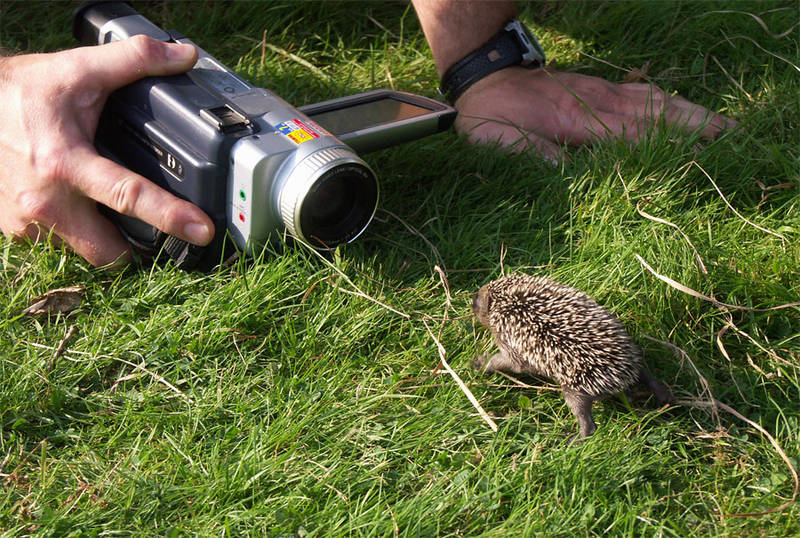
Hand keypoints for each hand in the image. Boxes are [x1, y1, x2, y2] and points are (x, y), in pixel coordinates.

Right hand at [0, 36, 214, 267]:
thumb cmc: (18, 92)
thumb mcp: (76, 70)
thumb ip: (133, 60)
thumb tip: (182, 56)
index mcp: (66, 164)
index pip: (130, 197)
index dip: (170, 216)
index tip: (201, 231)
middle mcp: (47, 202)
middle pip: (109, 253)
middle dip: (137, 249)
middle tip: (156, 229)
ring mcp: (27, 221)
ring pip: (84, 250)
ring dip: (105, 237)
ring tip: (117, 213)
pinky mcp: (15, 229)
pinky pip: (57, 242)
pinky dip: (76, 228)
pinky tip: (81, 204)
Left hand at [453, 66, 737, 161]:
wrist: (483, 79)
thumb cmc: (491, 118)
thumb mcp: (504, 143)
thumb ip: (540, 158)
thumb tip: (574, 177)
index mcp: (577, 121)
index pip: (632, 135)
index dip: (667, 145)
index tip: (701, 155)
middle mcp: (596, 102)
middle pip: (655, 113)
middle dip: (694, 124)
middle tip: (730, 137)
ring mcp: (599, 91)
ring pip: (653, 99)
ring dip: (688, 111)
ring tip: (720, 124)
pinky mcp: (596, 87)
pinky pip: (640, 91)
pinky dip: (668, 100)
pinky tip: (681, 108)